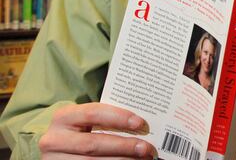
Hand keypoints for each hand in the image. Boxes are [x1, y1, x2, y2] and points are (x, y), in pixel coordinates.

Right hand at [39, 103, 155, 158]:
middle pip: (94, 143)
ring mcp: (56, 159)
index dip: (118, 117)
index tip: (140, 123)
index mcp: (63, 117)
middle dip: (124, 146)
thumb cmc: (79, 131)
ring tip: (144, 158)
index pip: (94, 113)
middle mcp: (55, 139)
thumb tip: (140, 124)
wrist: (58, 150)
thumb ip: (107, 119)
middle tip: (147, 148)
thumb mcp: (86, 122)